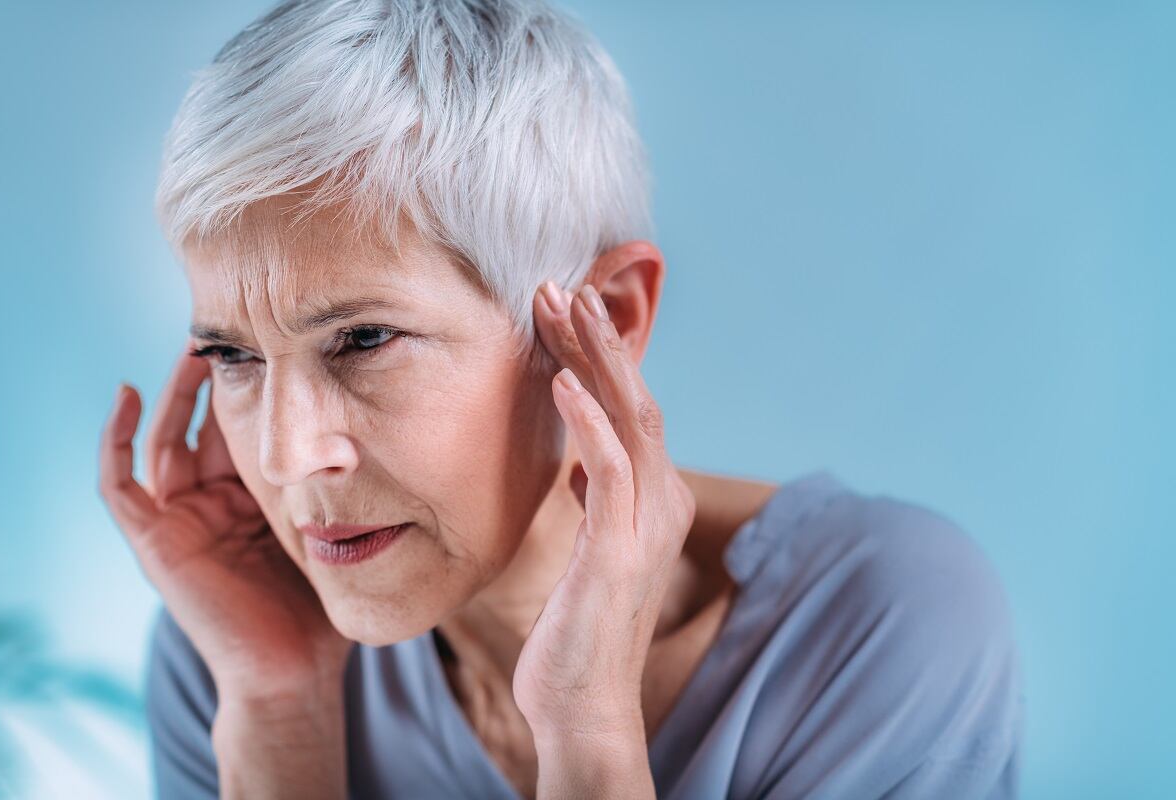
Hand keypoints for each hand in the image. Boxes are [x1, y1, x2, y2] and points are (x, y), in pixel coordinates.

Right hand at [98, 344, 352, 698]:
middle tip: (235, 330)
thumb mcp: (333, 531)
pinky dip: (116, 438)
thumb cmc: (320, 609)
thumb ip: (342, 490)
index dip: (252, 387)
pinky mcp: (154, 540)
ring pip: (163, 440)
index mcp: (253, 500)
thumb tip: (389, 435)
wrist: (293, 670)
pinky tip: (127, 392)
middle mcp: (213, 504)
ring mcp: (180, 521)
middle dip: (212, 379)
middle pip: (201, 425)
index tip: (276, 344)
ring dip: (172, 394)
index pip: (243, 429)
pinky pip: (119, 483)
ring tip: (194, 348)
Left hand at [512, 281, 697, 741]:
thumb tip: (579, 463)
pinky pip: (608, 470)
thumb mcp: (590, 547)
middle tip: (559, 284)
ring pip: (630, 419)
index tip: (563, 308)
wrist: (583, 703)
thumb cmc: (577, 627)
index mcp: (653, 496)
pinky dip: (587, 421)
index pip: (630, 407)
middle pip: (636, 397)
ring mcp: (645, 523)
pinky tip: (561, 382)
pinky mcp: (620, 549)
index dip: (599, 354)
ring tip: (561, 307)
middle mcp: (661, 499)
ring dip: (594, 359)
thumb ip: (595, 499)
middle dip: (597, 338)